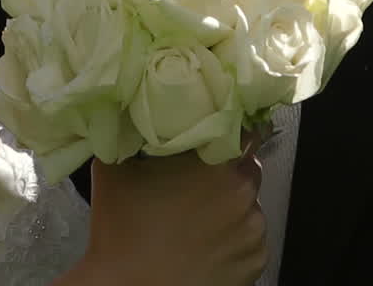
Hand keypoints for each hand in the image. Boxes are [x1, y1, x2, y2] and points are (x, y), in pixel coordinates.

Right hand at [61, 147, 265, 285]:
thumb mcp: (117, 166)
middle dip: (228, 168)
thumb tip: (133, 107)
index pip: (245, 130)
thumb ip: (133, 132)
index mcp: (219, 164)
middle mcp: (245, 195)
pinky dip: (235, 238)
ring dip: (232, 204)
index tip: (217, 133)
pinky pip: (251, 239)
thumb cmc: (121, 231)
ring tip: (198, 217)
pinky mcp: (254, 265)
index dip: (231, 127)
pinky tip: (205, 242)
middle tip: (199, 179)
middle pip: (248, 166)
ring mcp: (253, 233)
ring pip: (250, 204)